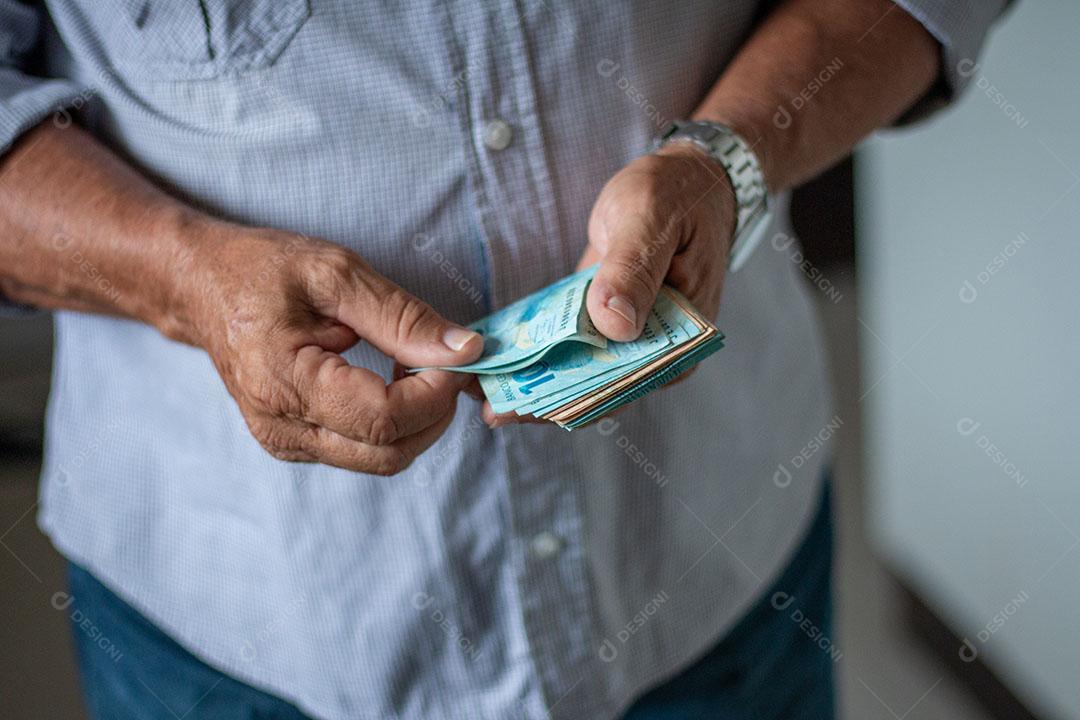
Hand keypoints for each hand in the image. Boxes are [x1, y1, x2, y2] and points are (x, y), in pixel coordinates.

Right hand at [184, 226, 482, 474]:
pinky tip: (390, 379)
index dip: (435, 393)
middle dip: (434, 411)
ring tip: (413, 365)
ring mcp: (285, 444)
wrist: (199, 287)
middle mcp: (281, 428)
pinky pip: (363, 451)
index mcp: (283, 382)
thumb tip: (465, 350)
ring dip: (417, 420)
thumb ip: (402, 317)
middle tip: (443, 360)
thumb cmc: (260, 270)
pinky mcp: (294, 446)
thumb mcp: (335, 273)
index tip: (455, 355)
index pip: (384, 419)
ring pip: (382, 459)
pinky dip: (394, 424)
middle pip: (389, 453)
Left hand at [481, 143, 735, 426]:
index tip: (529, 407)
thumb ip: (633, 271)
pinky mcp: (608, 320)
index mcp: (683, 340)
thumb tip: (615, 324)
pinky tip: (504, 359)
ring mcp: (632, 337)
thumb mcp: (652, 222)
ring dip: (537, 381)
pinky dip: (542, 351)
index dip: (577, 400)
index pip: (627, 384)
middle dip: (545, 400)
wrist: (687, 178)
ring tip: (487, 391)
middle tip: (492, 410)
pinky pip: (574, 343)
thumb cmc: (677, 195)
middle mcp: (659, 351)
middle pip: (599, 388)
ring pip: (582, 371)